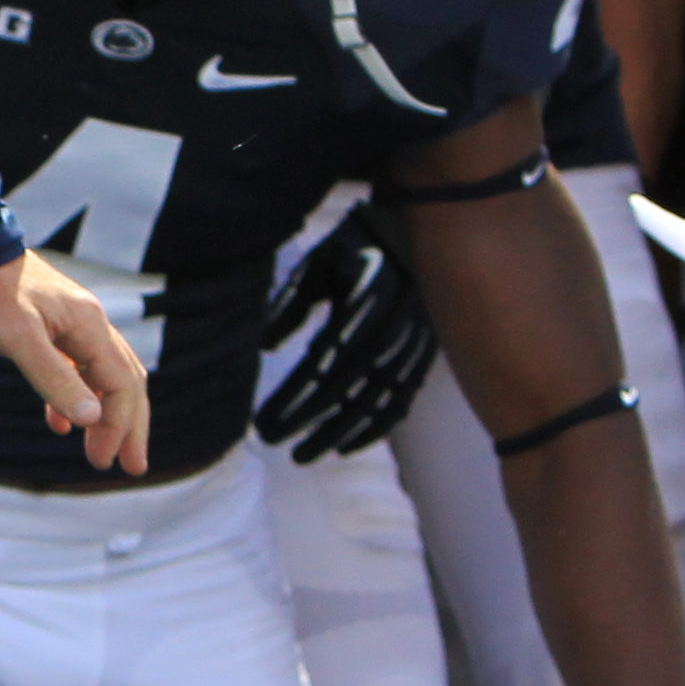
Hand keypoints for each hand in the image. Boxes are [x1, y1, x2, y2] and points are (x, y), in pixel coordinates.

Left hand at [0, 252, 149, 475]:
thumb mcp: (19, 338)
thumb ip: (55, 378)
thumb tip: (92, 419)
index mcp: (89, 325)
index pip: (121, 384)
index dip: (117, 426)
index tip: (102, 461)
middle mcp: (88, 323)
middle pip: (124, 381)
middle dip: (128, 425)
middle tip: (130, 467)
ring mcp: (70, 324)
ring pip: (102, 375)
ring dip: (104, 415)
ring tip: (99, 451)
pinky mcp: (48, 326)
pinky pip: (75, 367)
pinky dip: (74, 397)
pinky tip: (59, 423)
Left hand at [252, 206, 437, 460]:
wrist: (417, 231)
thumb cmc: (356, 246)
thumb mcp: (318, 265)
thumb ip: (291, 305)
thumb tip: (264, 346)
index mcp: (357, 310)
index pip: (318, 368)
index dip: (291, 400)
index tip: (262, 425)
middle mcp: (386, 335)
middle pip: (342, 393)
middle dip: (306, 423)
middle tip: (273, 442)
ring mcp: (408, 350)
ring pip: (370, 406)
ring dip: (336, 434)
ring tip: (305, 454)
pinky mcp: (421, 358)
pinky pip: (399, 403)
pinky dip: (373, 429)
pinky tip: (347, 446)